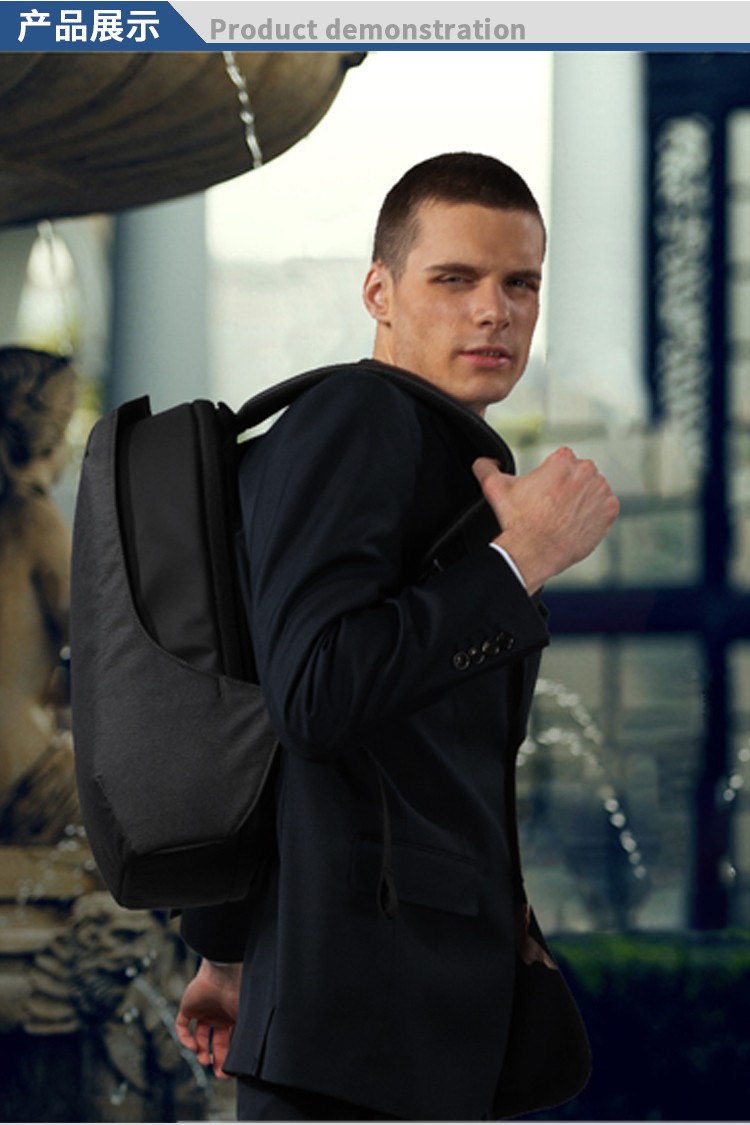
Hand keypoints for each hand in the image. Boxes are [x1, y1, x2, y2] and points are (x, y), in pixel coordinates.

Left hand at [175, 959, 241, 1077]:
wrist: (224, 972)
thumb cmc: (239, 992)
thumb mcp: (247, 1018)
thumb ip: (247, 1037)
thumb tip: (250, 1061)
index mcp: (234, 1015)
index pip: (231, 1040)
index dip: (230, 1056)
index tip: (229, 1071)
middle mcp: (219, 1014)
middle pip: (216, 1042)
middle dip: (217, 1058)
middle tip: (219, 1073)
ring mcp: (203, 1010)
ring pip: (200, 1037)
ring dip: (201, 1051)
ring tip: (204, 1060)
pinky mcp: (188, 1006)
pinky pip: (183, 1026)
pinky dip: (185, 1039)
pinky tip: (192, 1047)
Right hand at [473, 448, 619, 592]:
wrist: (533, 552)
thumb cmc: (517, 521)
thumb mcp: (495, 489)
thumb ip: (487, 468)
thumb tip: (482, 462)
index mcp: (563, 461)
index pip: (562, 460)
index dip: (551, 476)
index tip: (545, 491)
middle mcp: (586, 472)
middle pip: (580, 473)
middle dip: (569, 486)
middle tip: (552, 505)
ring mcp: (600, 492)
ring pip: (593, 489)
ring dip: (583, 499)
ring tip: (563, 516)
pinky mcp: (609, 511)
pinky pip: (605, 507)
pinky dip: (594, 514)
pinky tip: (576, 523)